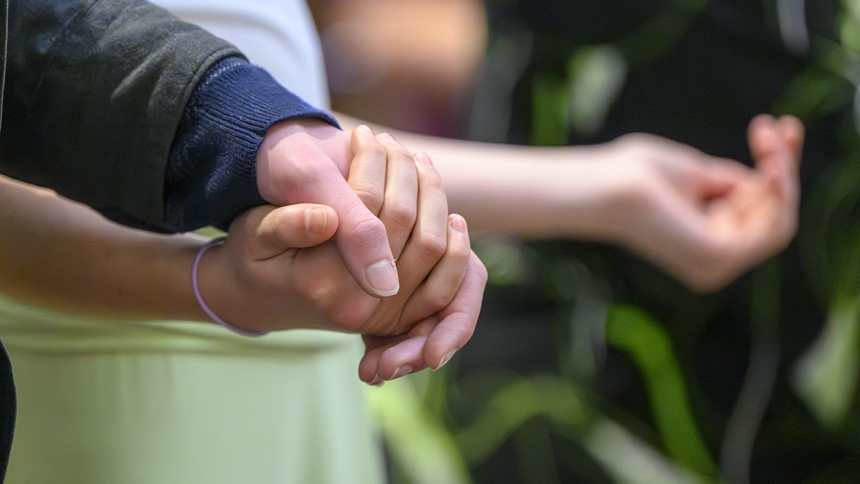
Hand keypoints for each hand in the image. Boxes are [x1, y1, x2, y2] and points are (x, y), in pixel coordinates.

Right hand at [201, 127, 485, 380]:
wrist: (252, 298)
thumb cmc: (250, 256)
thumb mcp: (255, 235)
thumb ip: (288, 225)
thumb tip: (327, 218)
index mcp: (323, 283)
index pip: (369, 212)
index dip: (373, 166)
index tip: (364, 133)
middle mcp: (360, 308)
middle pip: (408, 227)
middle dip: (407, 174)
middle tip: (394, 141)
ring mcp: (384, 316)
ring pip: (434, 245)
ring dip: (432, 194)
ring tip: (415, 159)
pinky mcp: (400, 315)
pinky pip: (444, 277)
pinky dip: (451, 236)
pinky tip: (435, 199)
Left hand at [603, 114, 802, 291]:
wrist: (606, 184)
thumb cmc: (633, 174)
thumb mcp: (695, 173)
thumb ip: (727, 182)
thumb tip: (768, 177)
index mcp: (702, 246)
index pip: (756, 214)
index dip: (777, 170)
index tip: (780, 126)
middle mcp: (712, 264)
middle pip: (773, 218)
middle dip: (785, 168)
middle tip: (783, 126)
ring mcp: (716, 265)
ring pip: (779, 222)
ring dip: (783, 174)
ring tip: (769, 140)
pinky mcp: (719, 257)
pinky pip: (771, 229)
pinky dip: (777, 193)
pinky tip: (771, 165)